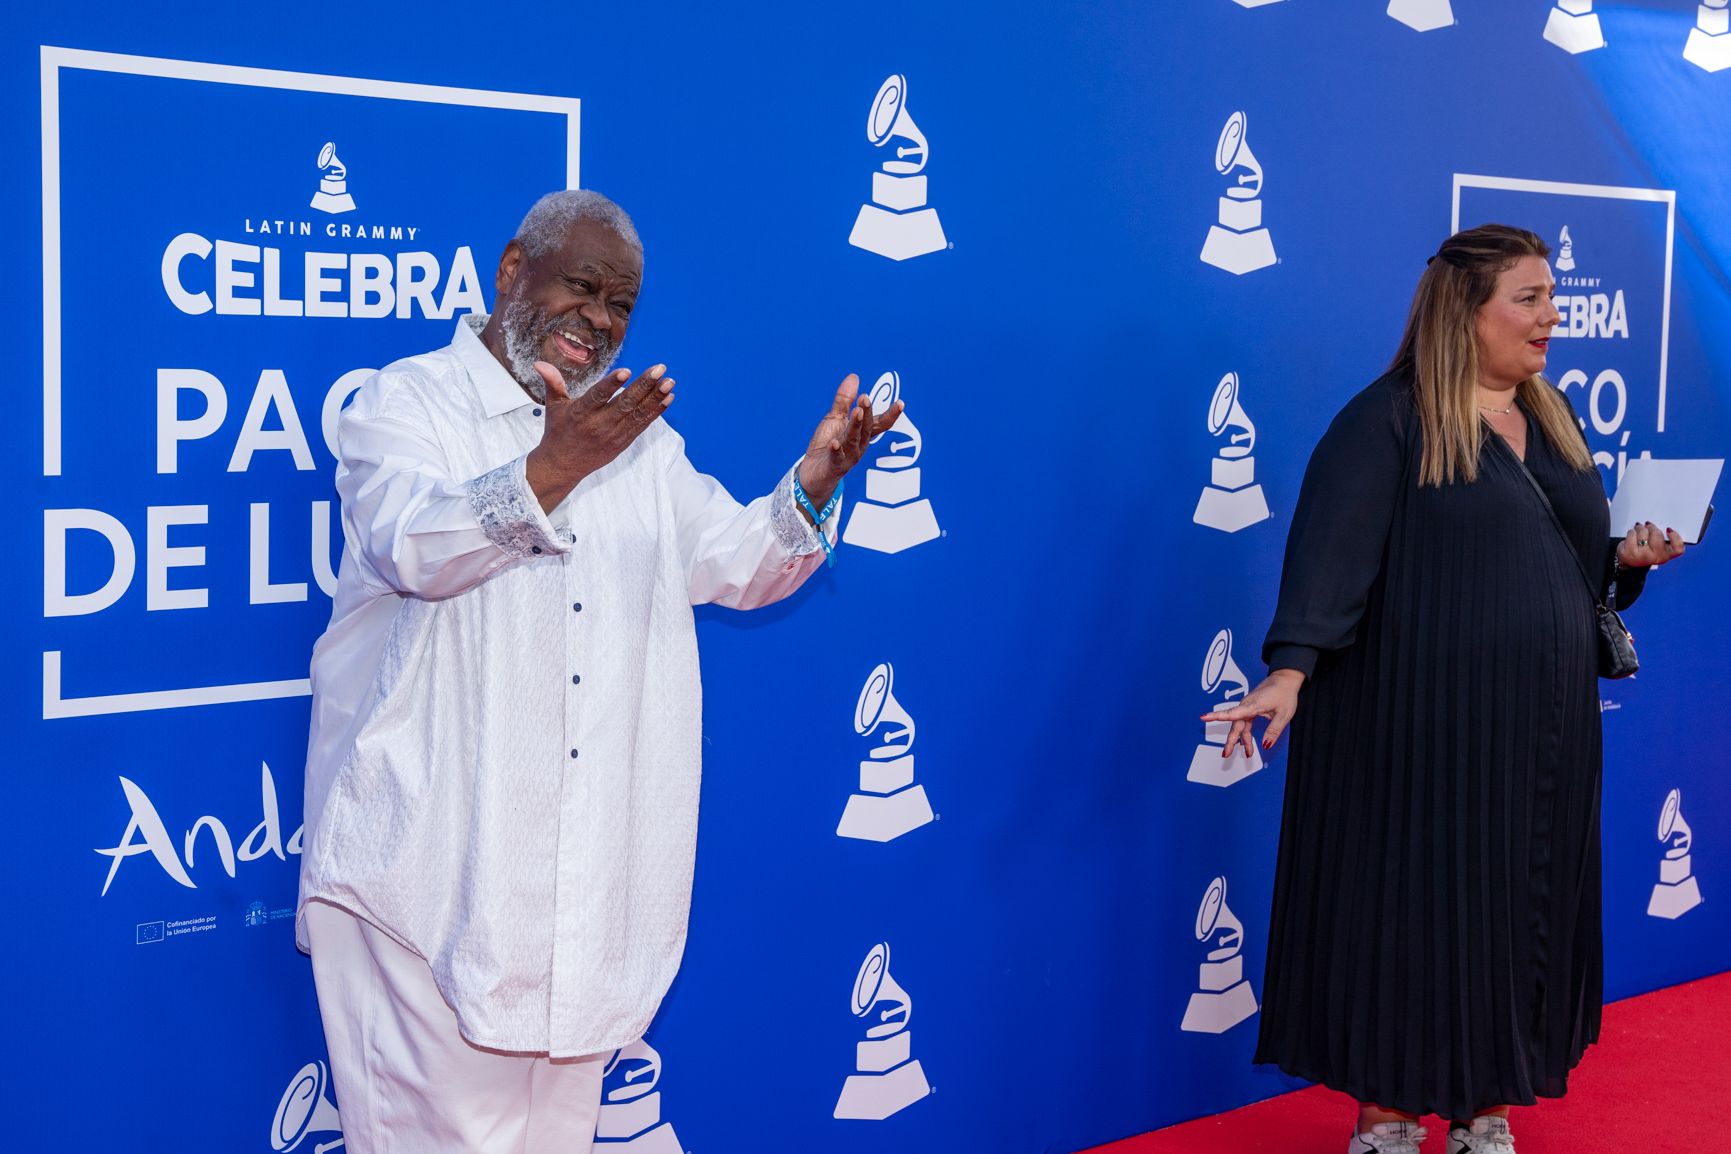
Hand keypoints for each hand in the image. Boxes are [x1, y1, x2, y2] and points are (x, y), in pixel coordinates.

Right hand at [526, 361, 673, 513]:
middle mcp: (599, 425)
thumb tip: (539, 363)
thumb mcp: (554, 407)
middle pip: (624, 404)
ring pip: (637, 414)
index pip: (598, 396)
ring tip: (669, 382)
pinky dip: (656, 412)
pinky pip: (642, 425)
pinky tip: (668, 398)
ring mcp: (613, 435)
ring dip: (655, 397)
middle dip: (644, 386)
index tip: (626, 371)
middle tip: (659, 369)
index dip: (612, 384)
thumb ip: (553, 383)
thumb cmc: (558, 431)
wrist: (563, 465)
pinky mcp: (623, 442)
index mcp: (580, 413)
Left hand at [795, 374, 903, 513]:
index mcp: (861, 434)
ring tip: (855, 412)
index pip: (878, 423)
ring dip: (855, 426)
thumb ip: (844, 400)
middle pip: (866, 428)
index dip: (890, 414)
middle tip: (865, 398)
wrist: (814, 472)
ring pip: (853, 439)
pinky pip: (837, 457)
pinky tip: (835, 442)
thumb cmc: (827, 444)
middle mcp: (859, 445)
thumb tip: (854, 377)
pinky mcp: (834, 465)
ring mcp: (848, 456)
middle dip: (866, 413)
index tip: (900, 403)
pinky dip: (836, 450)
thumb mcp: (835, 419)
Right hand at [1200, 670, 1304, 758]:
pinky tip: (1247, 742)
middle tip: (1226, 754)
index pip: (1232, 713)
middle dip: (1231, 740)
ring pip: (1240, 726)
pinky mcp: (1250, 707)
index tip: (1204, 717)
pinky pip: (1244, 723)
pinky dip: (1246, 734)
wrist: (1285, 679)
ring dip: (1241, 739)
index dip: (1217, 716)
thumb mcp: (1283, 714)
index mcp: (1253, 705)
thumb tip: (1266, 745)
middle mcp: (1247, 705)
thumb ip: (1274, 730)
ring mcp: (1248, 706)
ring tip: (1247, 753)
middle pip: (1235, 725)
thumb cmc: (1284, 693)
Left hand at [1616, 521, 1685, 568]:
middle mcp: (1656, 557)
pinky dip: (1631, 532)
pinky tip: (1632, 535)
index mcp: (1666, 555)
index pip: (1678, 549)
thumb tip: (1664, 527)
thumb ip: (1664, 538)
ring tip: (1638, 529)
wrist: (1629, 561)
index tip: (1668, 530)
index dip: (1675, 537)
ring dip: (1640, 527)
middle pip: (1657, 534)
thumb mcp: (1658, 547)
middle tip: (1648, 525)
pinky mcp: (1630, 553)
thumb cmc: (1646, 551)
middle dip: (1651, 527)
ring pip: (1643, 532)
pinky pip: (1632, 534)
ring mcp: (1642, 556)